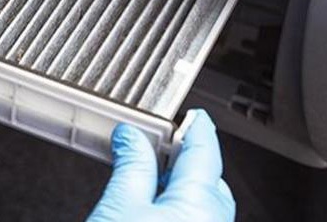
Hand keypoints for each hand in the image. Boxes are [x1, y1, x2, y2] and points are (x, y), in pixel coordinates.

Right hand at [87, 110, 234, 221]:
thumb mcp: (120, 206)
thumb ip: (131, 165)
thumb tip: (131, 136)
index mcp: (201, 203)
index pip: (205, 149)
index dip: (197, 126)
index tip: (194, 115)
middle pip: (207, 178)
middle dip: (184, 161)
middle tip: (157, 146)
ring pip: (201, 203)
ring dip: (179, 188)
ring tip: (148, 180)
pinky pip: (196, 220)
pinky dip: (179, 209)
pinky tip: (153, 210)